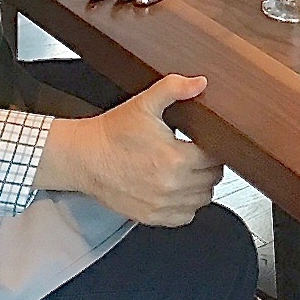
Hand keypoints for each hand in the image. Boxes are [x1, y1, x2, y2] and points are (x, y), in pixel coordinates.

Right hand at [34, 75, 223, 226]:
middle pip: (212, 179)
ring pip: (203, 199)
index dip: (213, 147)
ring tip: (188, 170)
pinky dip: (187, 205)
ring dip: (200, 185)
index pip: (215, 158)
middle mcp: (172, 185)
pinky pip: (185, 216)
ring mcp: (162, 204)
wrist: (84, 157)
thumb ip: (175, 89)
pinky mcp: (151, 216)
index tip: (202, 142)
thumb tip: (200, 83)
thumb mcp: (145, 103)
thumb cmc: (113, 132)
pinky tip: (178, 189)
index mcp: (176, 158)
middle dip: (208, 165)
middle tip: (195, 154)